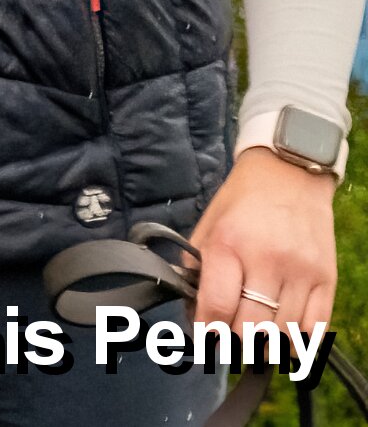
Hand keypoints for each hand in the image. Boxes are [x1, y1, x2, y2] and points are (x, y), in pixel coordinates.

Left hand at [189, 147, 337, 338]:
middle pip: (250, 327)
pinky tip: (281, 335)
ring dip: (264, 344)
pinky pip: (314, 328)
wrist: (289, 174)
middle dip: (234, 341)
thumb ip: (197, 266)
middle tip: (227, 339)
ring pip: (282, 333)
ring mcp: (300, 272)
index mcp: (229, 244)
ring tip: (252, 338)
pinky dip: (296, 340)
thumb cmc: (241, 202)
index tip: (204, 335)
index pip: (217, 304)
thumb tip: (193, 309)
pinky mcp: (327, 280)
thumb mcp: (209, 225)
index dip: (206, 329)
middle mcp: (266, 260)